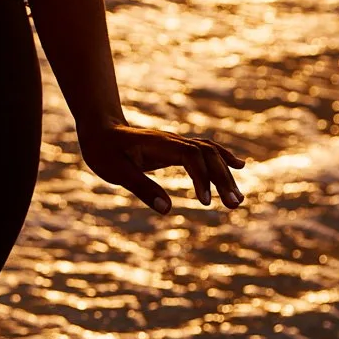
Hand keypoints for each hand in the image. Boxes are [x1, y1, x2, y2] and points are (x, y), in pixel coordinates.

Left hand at [79, 122, 244, 213]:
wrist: (100, 128)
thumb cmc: (104, 150)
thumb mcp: (115, 171)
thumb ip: (140, 187)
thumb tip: (167, 209)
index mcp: (159, 144)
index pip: (190, 156)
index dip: (201, 177)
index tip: (204, 202)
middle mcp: (173, 141)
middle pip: (207, 154)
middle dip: (222, 179)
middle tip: (234, 205)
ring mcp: (177, 143)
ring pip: (210, 153)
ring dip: (225, 174)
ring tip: (238, 200)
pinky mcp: (177, 149)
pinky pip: (206, 151)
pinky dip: (223, 159)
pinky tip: (239, 167)